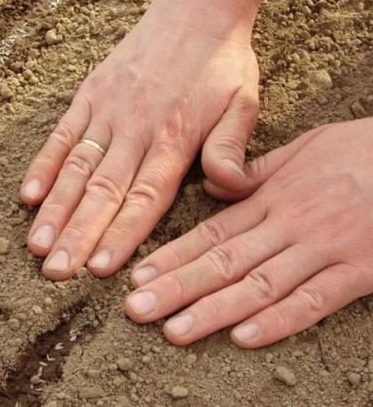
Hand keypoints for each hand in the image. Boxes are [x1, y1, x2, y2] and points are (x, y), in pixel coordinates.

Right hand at [20, 0, 260, 279]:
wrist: (195, 11)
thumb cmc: (220, 63)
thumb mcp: (244, 103)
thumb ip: (230, 150)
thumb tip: (225, 190)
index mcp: (174, 139)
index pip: (143, 198)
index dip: (119, 235)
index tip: (98, 269)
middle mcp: (135, 130)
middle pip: (102, 191)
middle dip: (78, 235)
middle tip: (55, 271)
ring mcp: (107, 112)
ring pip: (76, 168)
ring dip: (55, 209)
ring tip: (37, 245)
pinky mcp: (90, 96)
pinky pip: (62, 134)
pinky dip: (43, 165)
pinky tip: (28, 195)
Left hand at [125, 118, 372, 347]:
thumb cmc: (362, 151)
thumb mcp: (304, 148)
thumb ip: (256, 171)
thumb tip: (214, 186)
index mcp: (272, 198)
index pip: (211, 233)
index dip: (172, 257)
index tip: (139, 277)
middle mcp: (289, 225)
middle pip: (223, 262)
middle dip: (176, 289)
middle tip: (137, 311)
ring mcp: (323, 249)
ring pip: (259, 285)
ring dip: (214, 310)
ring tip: (175, 331)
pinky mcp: (359, 271)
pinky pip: (314, 301)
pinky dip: (279, 321)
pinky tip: (244, 338)